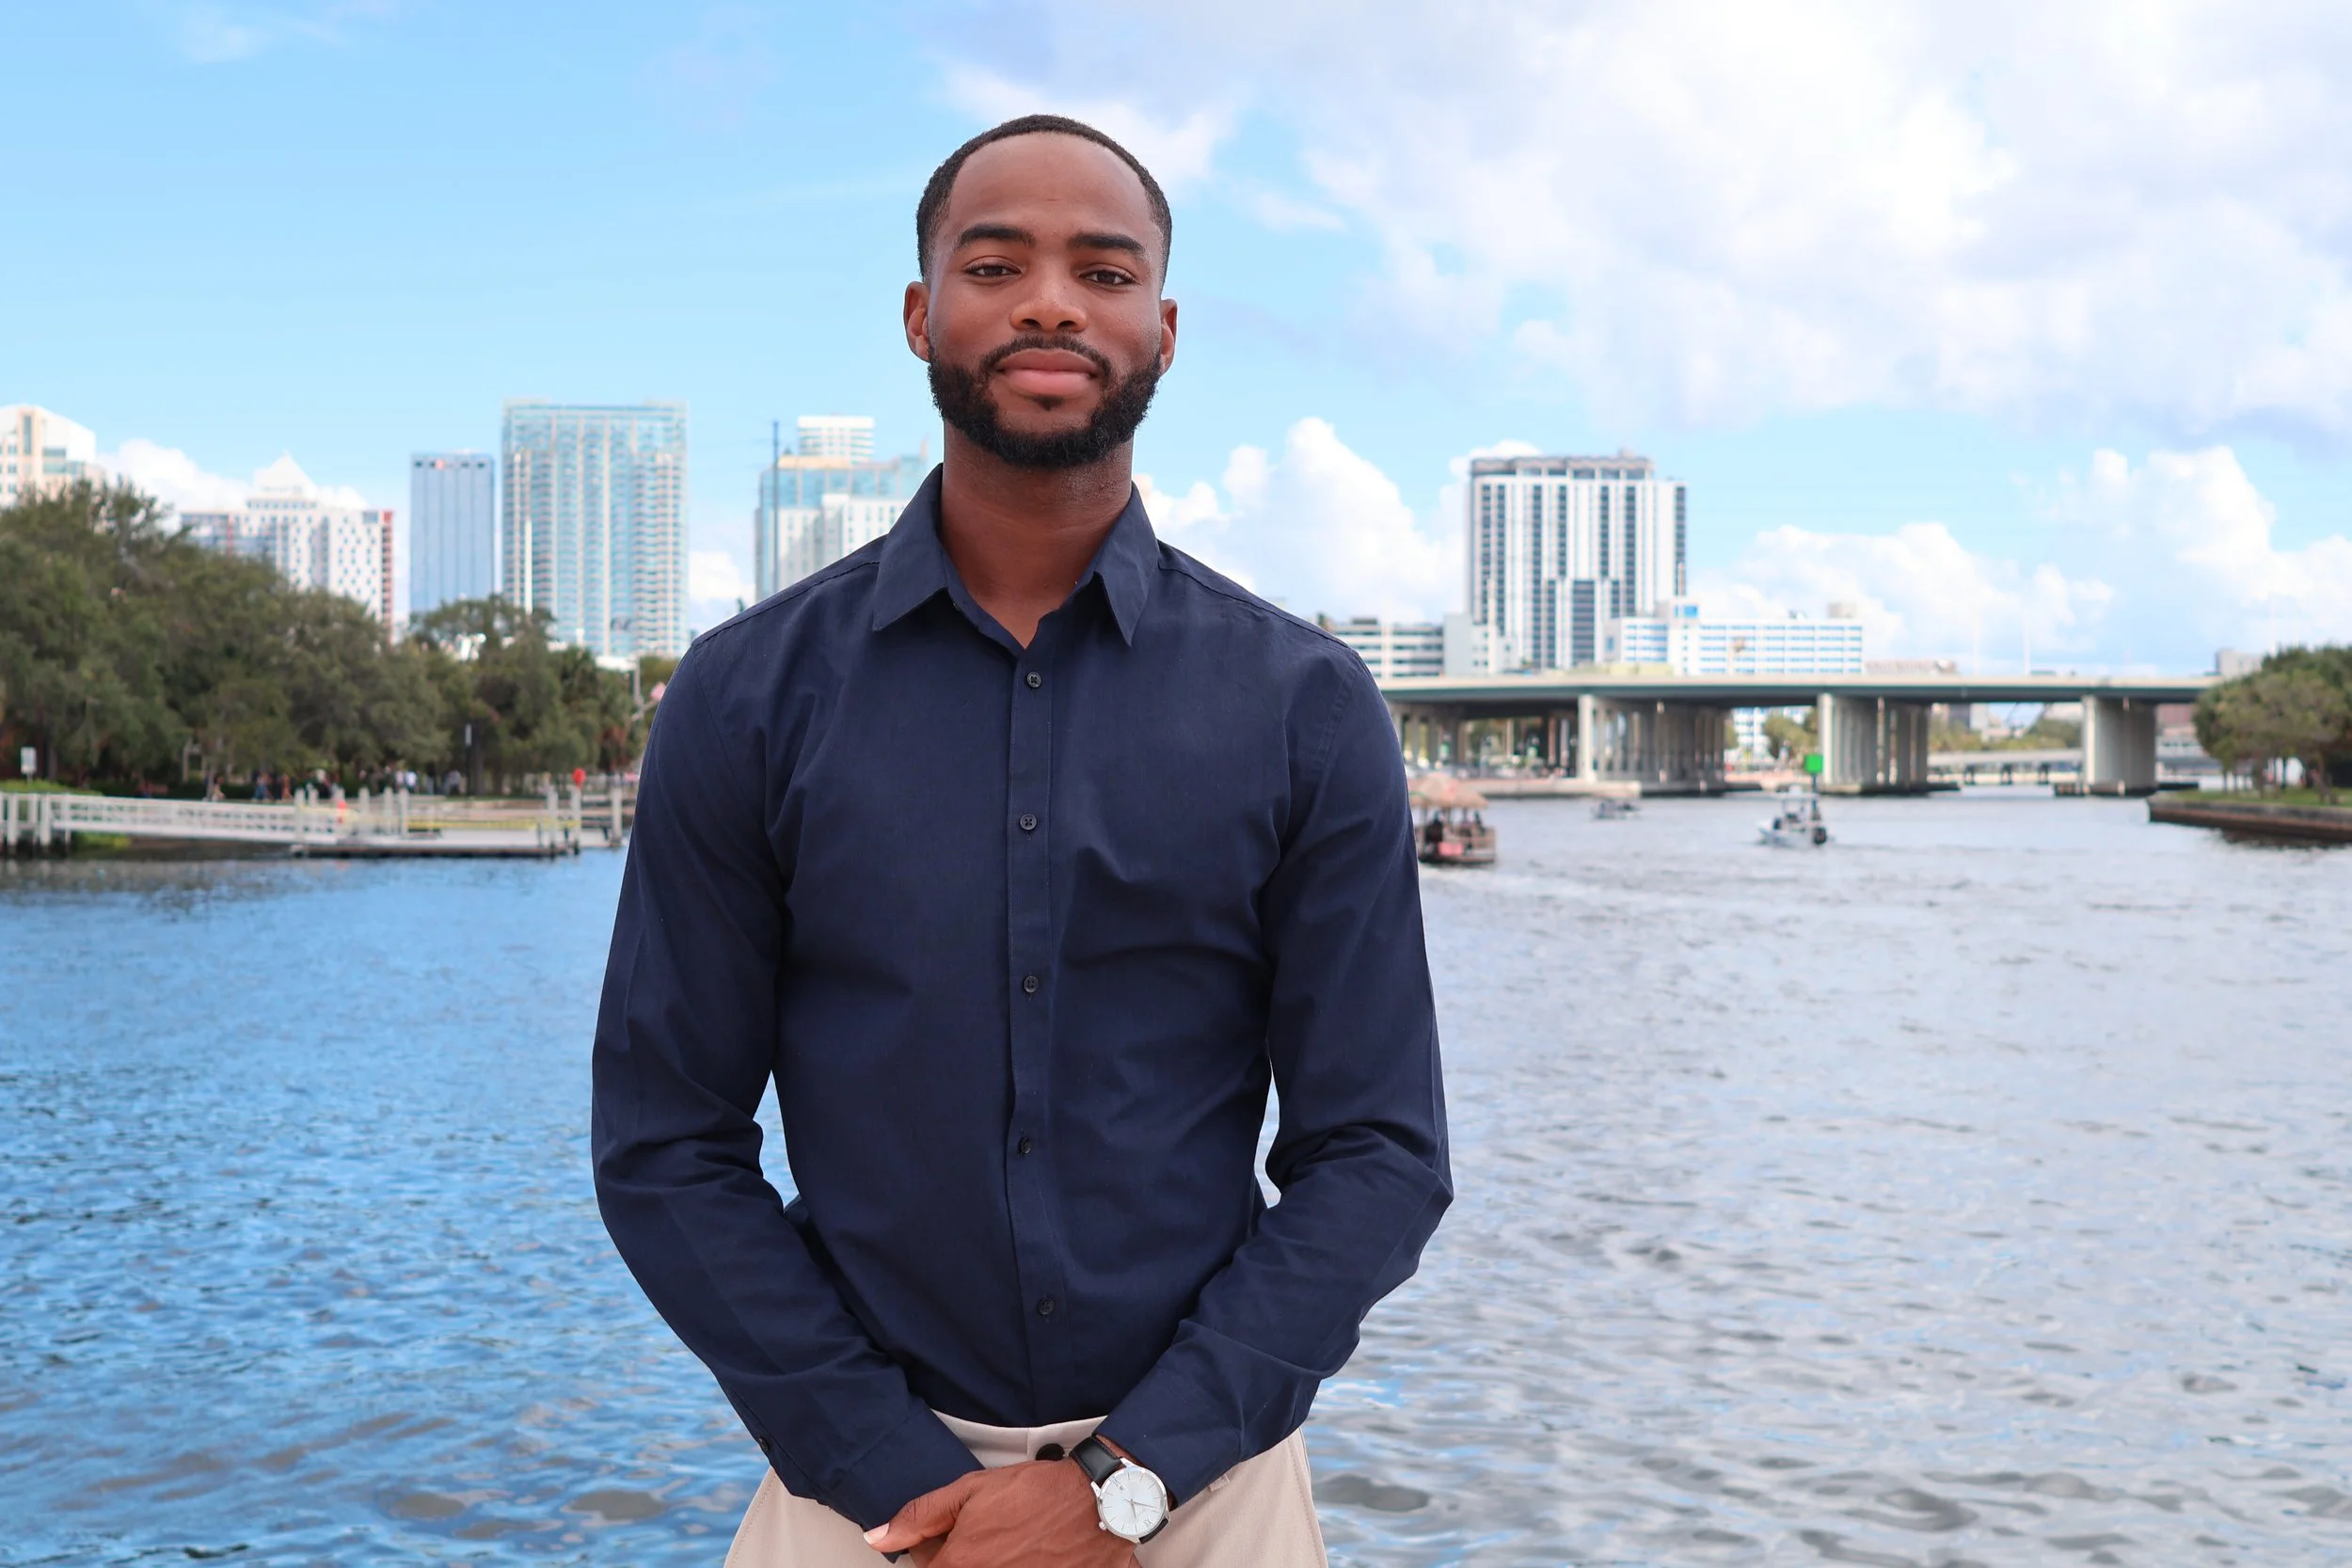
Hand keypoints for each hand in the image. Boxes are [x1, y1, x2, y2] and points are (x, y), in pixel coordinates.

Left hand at [865, 1459, 1139, 1567]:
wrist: (1097, 1503)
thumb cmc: (1037, 1493)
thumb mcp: (970, 1490)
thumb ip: (920, 1515)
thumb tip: (878, 1537)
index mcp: (960, 1565)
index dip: (930, 1553)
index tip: (946, 1538)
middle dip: (960, 1559)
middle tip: (982, 1539)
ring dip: (988, 1562)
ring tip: (1007, 1545)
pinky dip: (1015, 1566)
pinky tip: (1026, 1556)